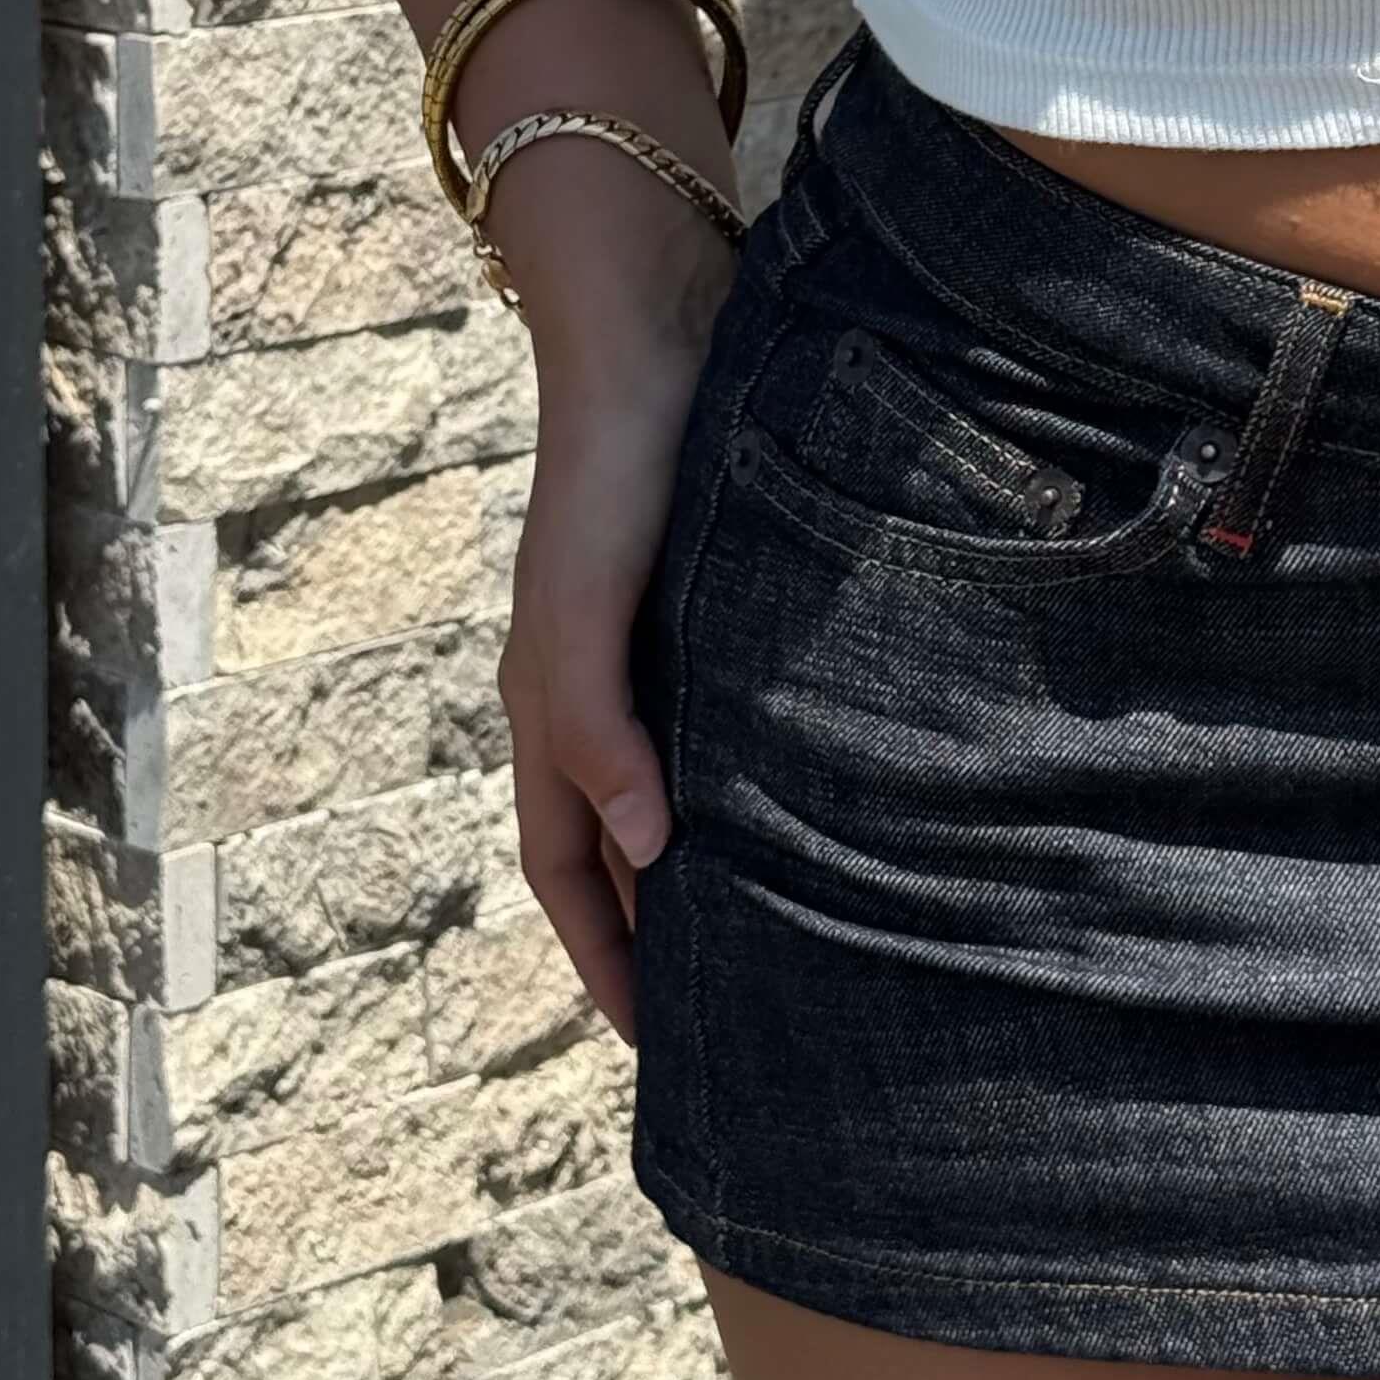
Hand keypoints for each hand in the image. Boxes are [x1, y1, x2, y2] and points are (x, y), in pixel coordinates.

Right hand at [494, 165, 736, 1043]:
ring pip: (686, 786)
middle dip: (665, 938)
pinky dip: (762, 779)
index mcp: (552, 703)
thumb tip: (650, 856)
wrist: (660, 324)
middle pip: (626, 847)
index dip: (609, 962)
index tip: (664, 1055)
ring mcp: (664, 644)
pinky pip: (734, 720)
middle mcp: (605, 686)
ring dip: (723, 865)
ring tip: (793, 937)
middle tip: (741, 1029)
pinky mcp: (728, 598)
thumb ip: (596, 723)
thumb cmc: (616, 464)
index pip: (571, 871)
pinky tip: (827, 800)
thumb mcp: (583, 599)